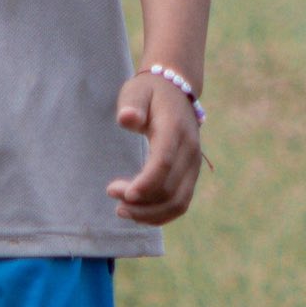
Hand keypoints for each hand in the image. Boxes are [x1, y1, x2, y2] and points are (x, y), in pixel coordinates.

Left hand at [106, 73, 202, 224]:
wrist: (176, 91)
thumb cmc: (149, 93)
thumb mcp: (136, 91)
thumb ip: (132, 105)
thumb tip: (127, 118)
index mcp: (175, 130)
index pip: (163, 163)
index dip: (145, 183)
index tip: (121, 193)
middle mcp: (190, 151)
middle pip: (170, 189)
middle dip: (139, 201)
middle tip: (112, 192)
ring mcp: (194, 166)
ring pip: (178, 203)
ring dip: (149, 214)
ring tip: (121, 210)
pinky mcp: (191, 176)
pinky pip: (180, 204)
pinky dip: (160, 215)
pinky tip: (137, 213)